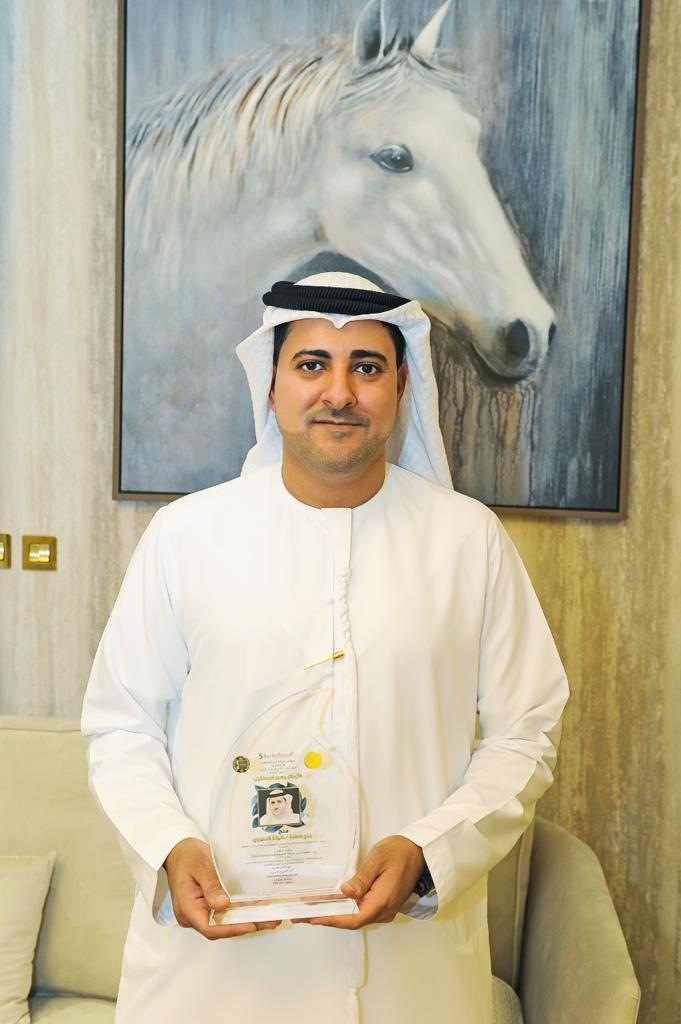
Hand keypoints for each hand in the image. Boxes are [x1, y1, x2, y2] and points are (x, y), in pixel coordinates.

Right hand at [163, 838, 280, 938]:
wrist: (177, 849)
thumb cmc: (187, 855)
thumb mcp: (201, 865)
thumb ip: (211, 885)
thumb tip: (222, 905)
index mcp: (187, 908)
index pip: (210, 927)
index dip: (233, 929)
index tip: (252, 924)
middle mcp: (191, 915)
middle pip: (219, 927)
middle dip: (245, 924)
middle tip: (270, 921)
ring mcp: (198, 912)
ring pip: (223, 921)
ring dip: (245, 919)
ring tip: (268, 917)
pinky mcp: (204, 906)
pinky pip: (222, 913)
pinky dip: (238, 912)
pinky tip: (255, 909)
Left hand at [308, 835, 425, 929]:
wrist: (418, 851)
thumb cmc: (398, 852)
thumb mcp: (377, 859)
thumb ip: (362, 878)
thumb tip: (345, 893)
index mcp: (382, 902)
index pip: (352, 919)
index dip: (330, 920)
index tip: (310, 918)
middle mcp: (383, 911)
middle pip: (351, 921)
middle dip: (326, 918)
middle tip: (301, 914)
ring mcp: (384, 909)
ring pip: (355, 917)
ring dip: (334, 914)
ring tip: (311, 909)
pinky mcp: (382, 904)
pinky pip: (360, 911)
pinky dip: (344, 909)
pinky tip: (331, 903)